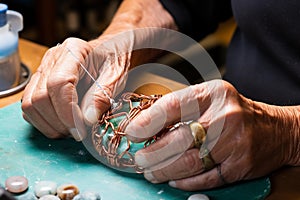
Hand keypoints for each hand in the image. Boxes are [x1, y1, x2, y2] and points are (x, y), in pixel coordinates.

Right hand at [21, 37, 130, 139]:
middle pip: (40, 97)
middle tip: (79, 133)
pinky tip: (64, 125)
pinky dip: (44, 123)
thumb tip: (87, 119)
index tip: (81, 129)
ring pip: (30, 105)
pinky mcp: (40, 84)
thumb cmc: (116, 61)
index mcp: (73, 51)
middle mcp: (53, 59)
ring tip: (72, 131)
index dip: (67, 111)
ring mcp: (43, 71)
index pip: (58, 83)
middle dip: (59, 122)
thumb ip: (102, 95)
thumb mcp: (116, 76)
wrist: (112, 52)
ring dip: (50, 125)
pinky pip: (30, 108)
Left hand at [126, 80, 291, 190]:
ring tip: (151, 171)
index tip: (133, 132)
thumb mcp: (209, 98)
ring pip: (190, 162)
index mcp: (213, 94)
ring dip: (165, 170)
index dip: (148, 121)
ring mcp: (234, 142)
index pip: (173, 106)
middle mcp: (224, 117)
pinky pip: (207, 178)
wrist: (276, 129)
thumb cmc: (235, 112)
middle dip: (153, 152)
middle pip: (180, 139)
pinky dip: (186, 181)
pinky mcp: (240, 165)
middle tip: (139, 158)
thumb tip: (147, 122)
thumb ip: (181, 107)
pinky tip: (174, 179)